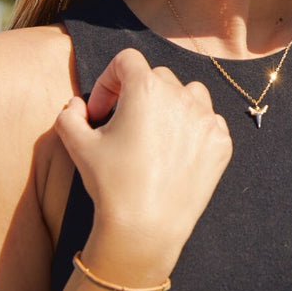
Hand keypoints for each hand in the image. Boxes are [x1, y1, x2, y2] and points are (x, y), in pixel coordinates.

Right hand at [53, 48, 231, 278]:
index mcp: (146, 88)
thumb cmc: (110, 184)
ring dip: (171, 105)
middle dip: (137, 96)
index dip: (109, 81)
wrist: (145, 228)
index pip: (127, 61)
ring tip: (155, 134)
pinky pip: (209, 123)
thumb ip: (70, 115)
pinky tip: (176, 153)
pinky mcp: (221, 142)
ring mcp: (206, 119)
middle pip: (158, 78)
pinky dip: (193, 130)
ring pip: (190, 94)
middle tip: (124, 127)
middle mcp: (181, 96)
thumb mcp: (77, 145)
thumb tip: (77, 106)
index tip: (101, 111)